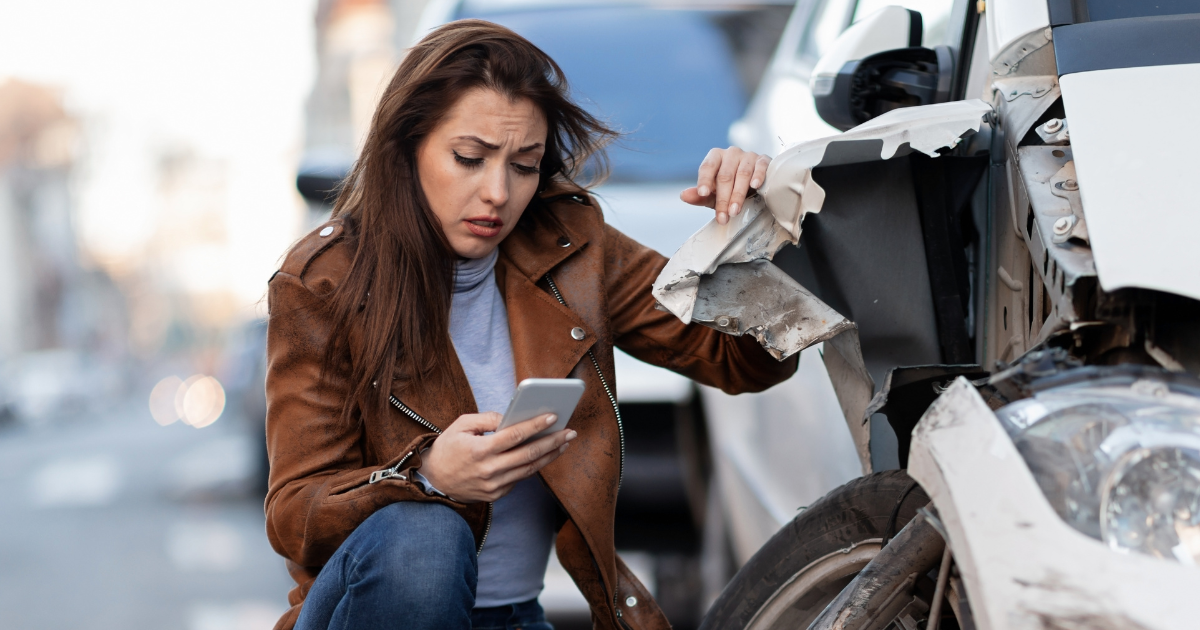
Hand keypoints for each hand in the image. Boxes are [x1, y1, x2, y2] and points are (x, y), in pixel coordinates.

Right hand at [417, 412, 575, 502]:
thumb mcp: (461, 425)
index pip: (513, 436)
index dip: (535, 426)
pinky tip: (545, 454)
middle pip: (528, 454)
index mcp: (479, 450)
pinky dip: (534, 466)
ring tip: (564, 443)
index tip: (553, 417)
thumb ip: (488, 419)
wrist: (433, 481)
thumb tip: (512, 417)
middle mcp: (489, 470)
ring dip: (549, 455)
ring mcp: (494, 485)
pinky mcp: (496, 494)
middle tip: (570, 432)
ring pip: (529, 469)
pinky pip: (519, 478)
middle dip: (552, 442)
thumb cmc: (448, 448)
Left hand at [680, 147, 770, 224]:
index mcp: (715, 157)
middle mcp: (731, 153)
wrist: (754, 186)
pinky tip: (755, 186)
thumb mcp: (713, 195)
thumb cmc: (730, 189)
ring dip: (738, 194)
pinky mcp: (763, 160)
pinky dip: (758, 176)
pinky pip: (761, 166)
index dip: (704, 180)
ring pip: (742, 173)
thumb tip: (683, 196)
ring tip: (735, 211)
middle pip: (725, 175)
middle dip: (723, 198)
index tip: (702, 193)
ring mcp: (748, 156)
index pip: (707, 167)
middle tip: (723, 216)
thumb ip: (700, 196)